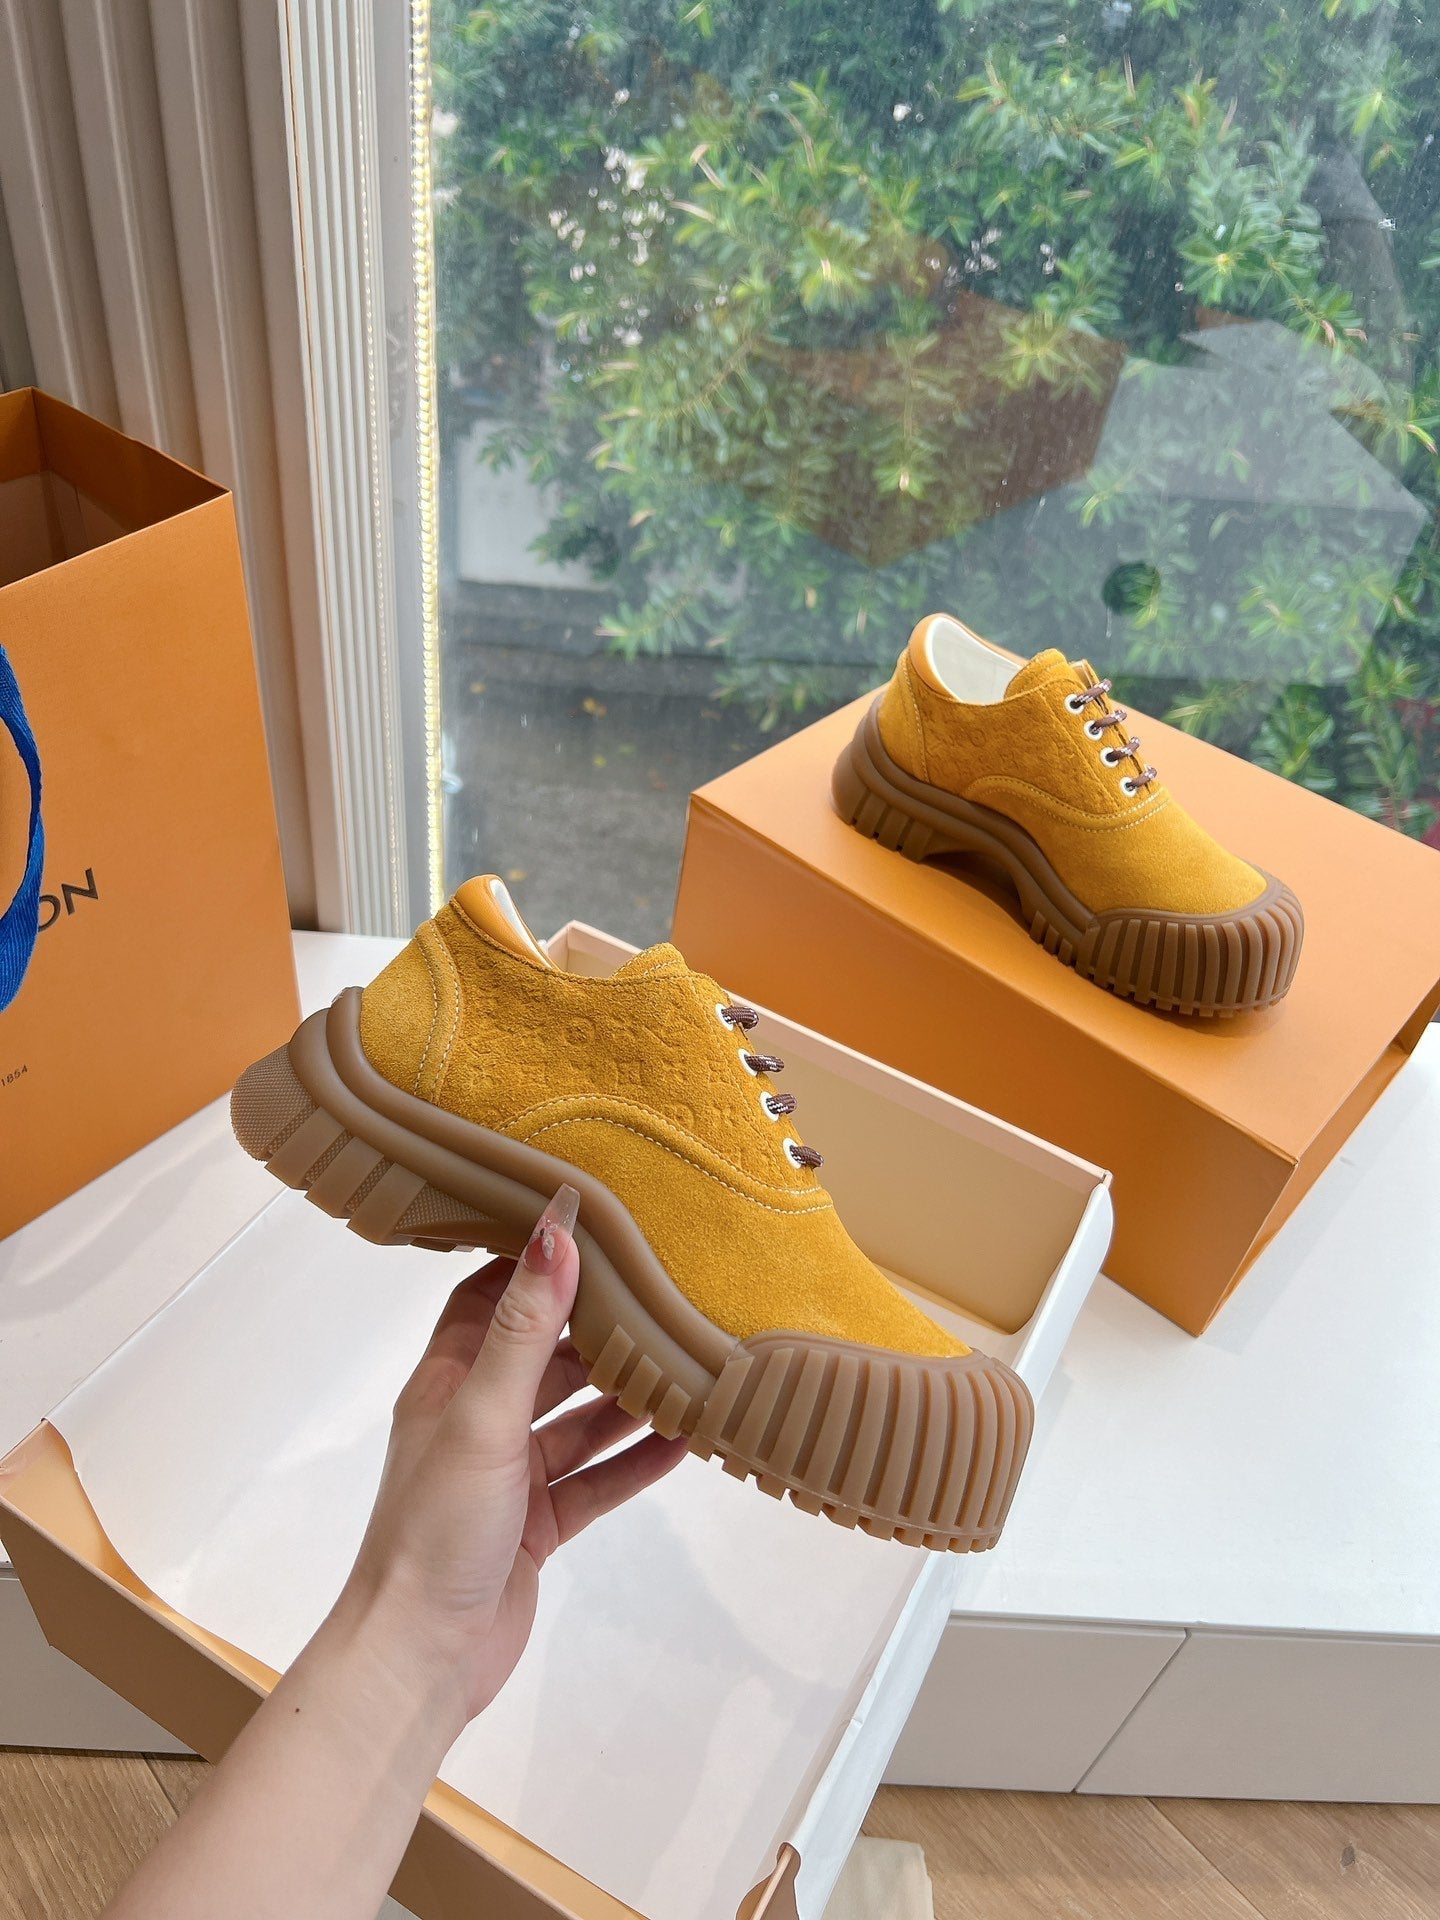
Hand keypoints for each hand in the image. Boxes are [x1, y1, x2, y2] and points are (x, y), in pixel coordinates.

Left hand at [337, 1184, 685, 1731]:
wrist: (421, 1658)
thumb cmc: (435, 1528)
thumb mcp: (485, 1414)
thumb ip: (527, 1326)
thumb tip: (557, 1229)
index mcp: (446, 1383)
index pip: (489, 1298)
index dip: (532, 1262)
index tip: (589, 1227)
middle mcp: (475, 1422)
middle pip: (542, 1356)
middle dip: (595, 1329)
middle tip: (661, 1293)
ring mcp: (507, 1477)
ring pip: (575, 1420)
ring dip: (623, 1396)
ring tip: (685, 1364)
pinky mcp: (535, 1526)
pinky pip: (594, 1481)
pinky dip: (633, 1460)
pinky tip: (682, 1441)